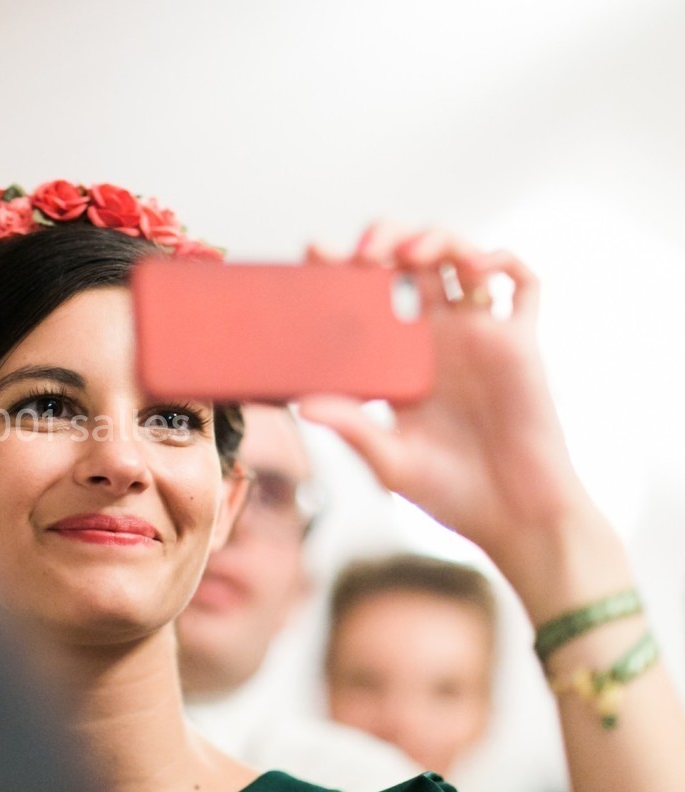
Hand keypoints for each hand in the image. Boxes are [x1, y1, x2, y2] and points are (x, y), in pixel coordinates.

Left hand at [297, 223, 620, 612]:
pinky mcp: (520, 343)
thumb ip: (352, 427)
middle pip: (410, 260)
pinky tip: (477, 269)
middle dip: (387, 238)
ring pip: (460, 258)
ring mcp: (478, 335)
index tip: (315, 251)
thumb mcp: (389, 461)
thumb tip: (303, 404)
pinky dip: (502, 260)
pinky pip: (523, 284)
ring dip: (438, 238)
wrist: (513, 517)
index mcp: (396, 358)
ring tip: (413, 254)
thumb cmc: (449, 494)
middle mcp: (435, 337)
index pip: (365, 295)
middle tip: (366, 252)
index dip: (342, 266)